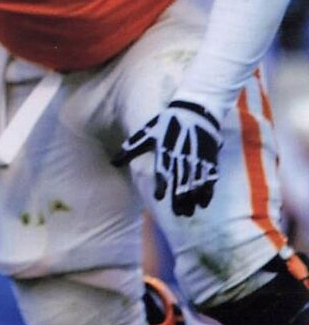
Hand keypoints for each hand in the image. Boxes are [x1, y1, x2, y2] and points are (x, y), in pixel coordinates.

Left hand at [114, 99, 222, 216]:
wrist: (196, 110)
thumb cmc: (168, 122)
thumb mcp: (147, 132)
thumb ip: (131, 148)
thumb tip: (113, 162)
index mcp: (166, 150)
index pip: (163, 170)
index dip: (161, 184)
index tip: (158, 197)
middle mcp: (182, 156)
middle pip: (181, 181)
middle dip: (180, 198)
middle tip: (177, 213)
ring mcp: (199, 159)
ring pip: (196, 182)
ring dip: (193, 199)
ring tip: (189, 213)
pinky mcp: (211, 159)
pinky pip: (210, 178)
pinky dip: (208, 191)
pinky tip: (204, 203)